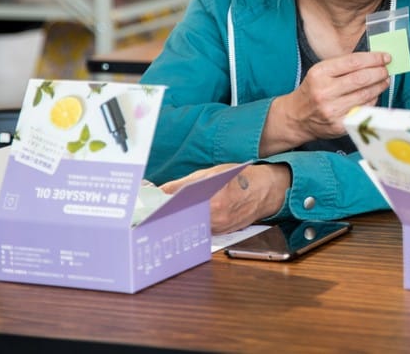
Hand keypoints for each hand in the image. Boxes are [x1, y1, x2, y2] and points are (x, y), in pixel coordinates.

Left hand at [161, 163, 291, 234]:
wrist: (266, 191)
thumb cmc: (240, 179)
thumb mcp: (209, 174)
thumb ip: (181, 184)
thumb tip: (158, 192)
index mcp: (210, 203)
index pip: (176, 210)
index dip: (157, 210)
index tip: (143, 209)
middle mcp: (214, 220)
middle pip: (180, 222)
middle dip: (164, 216)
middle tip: (149, 214)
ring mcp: (218, 230)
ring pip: (189, 228)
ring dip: (176, 221)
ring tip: (164, 215)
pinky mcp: (220, 234)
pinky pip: (199, 230)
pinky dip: (190, 224)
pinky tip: (184, 218)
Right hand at [282, 52, 390, 141]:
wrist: (296, 117)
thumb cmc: (313, 91)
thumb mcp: (320, 72)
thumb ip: (344, 66)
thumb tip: (373, 60)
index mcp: (319, 73)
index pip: (353, 62)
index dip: (373, 59)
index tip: (385, 57)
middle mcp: (324, 92)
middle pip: (361, 79)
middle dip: (379, 72)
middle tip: (386, 69)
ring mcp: (332, 110)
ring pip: (365, 95)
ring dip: (379, 86)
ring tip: (384, 80)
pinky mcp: (339, 125)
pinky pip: (363, 110)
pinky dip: (372, 101)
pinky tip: (374, 95)